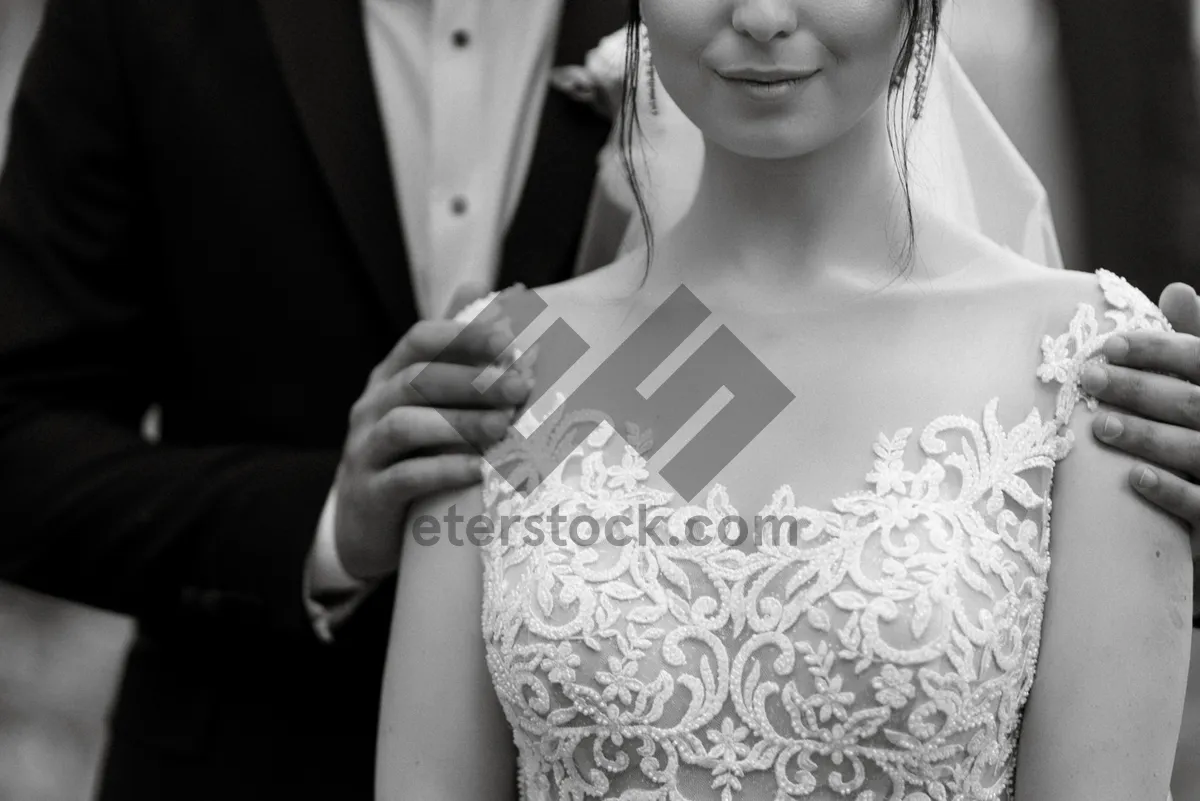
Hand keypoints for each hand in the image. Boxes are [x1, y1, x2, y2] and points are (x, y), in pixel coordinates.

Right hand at [332, 285, 532, 580]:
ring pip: (405, 425)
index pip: (419, 340)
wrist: (363, 528)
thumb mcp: (427, 402)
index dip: (462, 335)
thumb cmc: (410, 454)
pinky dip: (442, 471)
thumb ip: (452, 349)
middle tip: (521, 387)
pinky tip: (478, 471)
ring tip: (503, 427)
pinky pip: (404, 477)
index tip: (509, 338)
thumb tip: (482, 286)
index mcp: (389, 377)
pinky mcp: (369, 493)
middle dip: (472, 381)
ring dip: (458, 423)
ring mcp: (364, 449)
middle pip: (417, 379)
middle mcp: (371, 406)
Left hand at [1083, 282, 1199, 545]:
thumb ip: (1197, 345)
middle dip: (1139, 388)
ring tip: (1099, 426)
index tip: (1107, 344)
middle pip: (1194, 402)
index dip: (1158, 350)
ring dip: (1146, 436)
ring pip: (1195, 450)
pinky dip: (1171, 491)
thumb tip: (1177, 288)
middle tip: (1088, 378)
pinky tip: (1135, 478)